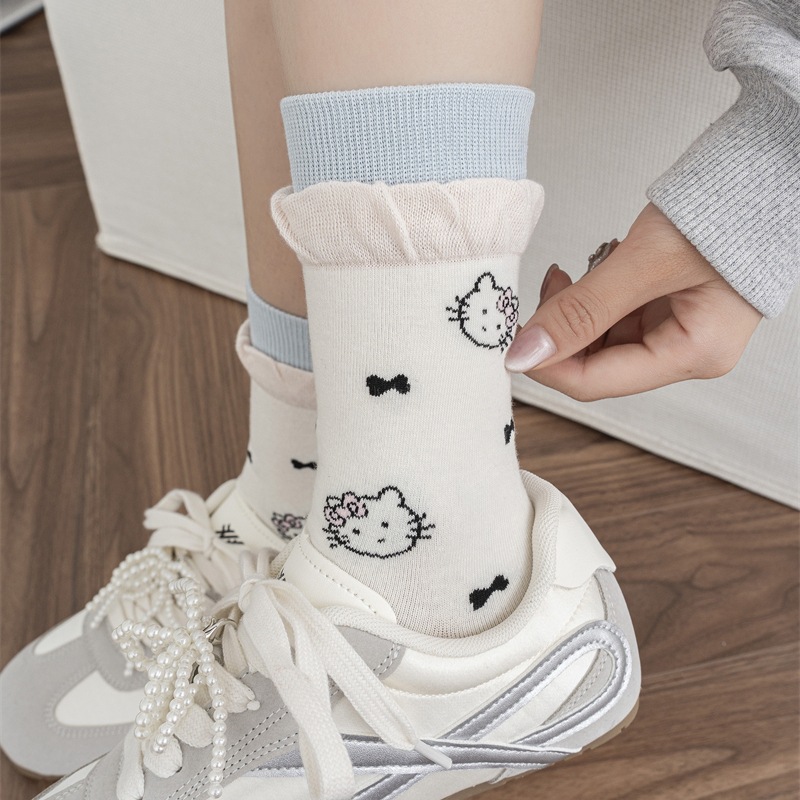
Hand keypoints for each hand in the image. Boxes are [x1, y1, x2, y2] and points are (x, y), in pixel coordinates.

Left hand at [504, 203, 761, 399]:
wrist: (762, 169)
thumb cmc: (727, 208)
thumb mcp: (643, 261)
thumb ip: (581, 310)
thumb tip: (524, 353)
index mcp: (695, 353)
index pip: (596, 382)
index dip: (546, 364)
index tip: (511, 337)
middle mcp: (688, 350)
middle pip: (595, 363)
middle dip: (558, 333)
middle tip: (539, 293)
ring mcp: (678, 329)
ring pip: (598, 340)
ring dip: (570, 312)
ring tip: (563, 274)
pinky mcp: (667, 308)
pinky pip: (611, 317)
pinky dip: (588, 299)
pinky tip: (581, 274)